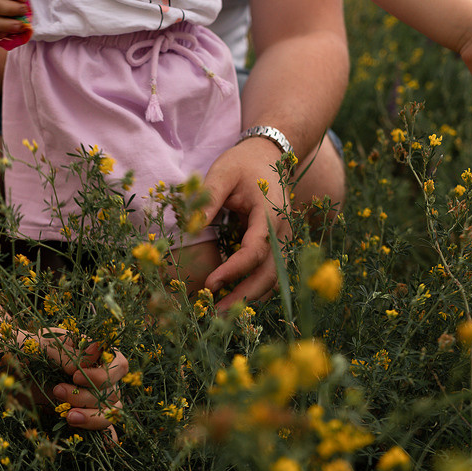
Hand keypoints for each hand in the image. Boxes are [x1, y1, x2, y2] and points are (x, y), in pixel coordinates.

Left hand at [9, 329, 126, 431]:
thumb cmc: (24, 348)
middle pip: (113, 393)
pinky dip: (104, 439)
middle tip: (56, 391)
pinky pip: (104, 432)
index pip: (119, 365)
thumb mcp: (42, 345)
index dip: (103, 374)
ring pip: (109, 414)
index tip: (76, 376)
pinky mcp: (82, 417)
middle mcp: (99, 377)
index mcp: (96, 354)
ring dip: (91, 418)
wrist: (4, 366)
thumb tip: (87, 361)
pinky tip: (91, 440)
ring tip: (67, 417)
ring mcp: (92, 399)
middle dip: (86, 396)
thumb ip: (67, 353)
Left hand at [198, 138, 291, 311]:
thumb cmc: (243, 163)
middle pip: (270, 273)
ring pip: (273, 278)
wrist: (269, 154)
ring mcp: (284, 240)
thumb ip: (207, 199)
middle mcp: (283, 231)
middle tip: (214, 314)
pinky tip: (231, 299)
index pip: (255, 251)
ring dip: (249, 298)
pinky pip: (269, 274)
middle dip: (243, 296)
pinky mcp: (278, 246)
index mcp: (270, 213)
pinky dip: (253, 290)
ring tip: (221, 314)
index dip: (233, 270)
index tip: (209, 284)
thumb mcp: (222, 173)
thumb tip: (188, 229)